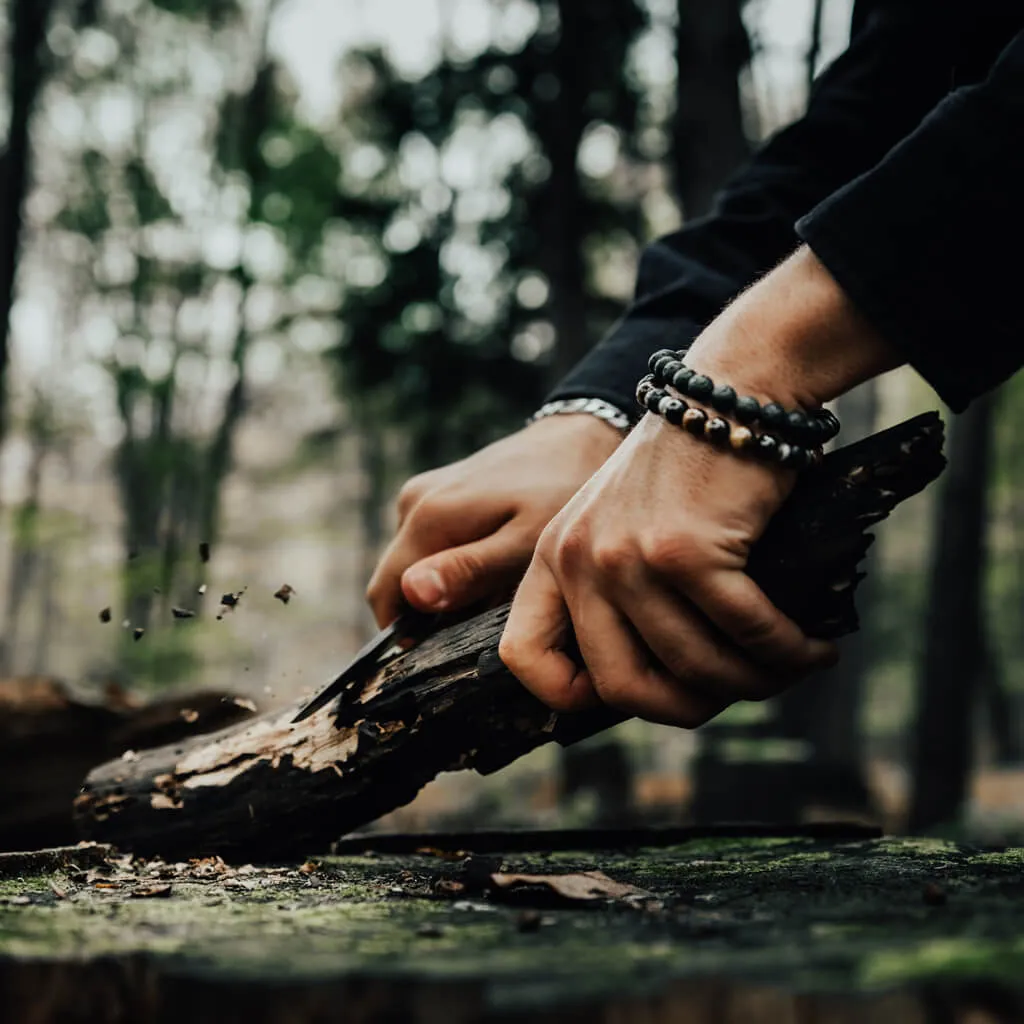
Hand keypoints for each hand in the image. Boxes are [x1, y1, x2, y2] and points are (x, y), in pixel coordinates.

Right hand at [366, 413, 621, 627]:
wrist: (581, 438)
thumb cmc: (561, 493)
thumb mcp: (524, 544)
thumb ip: (469, 571)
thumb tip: (412, 595)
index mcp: (427, 517)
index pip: (385, 596)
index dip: (410, 634)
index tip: (454, 648)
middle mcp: (413, 503)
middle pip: (397, 582)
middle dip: (431, 613)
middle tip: (487, 621)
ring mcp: (424, 495)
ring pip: (415, 566)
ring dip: (447, 590)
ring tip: (500, 591)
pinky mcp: (439, 493)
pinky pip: (432, 545)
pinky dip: (456, 567)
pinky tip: (499, 568)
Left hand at [499, 414, 837, 726]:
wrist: (729, 395)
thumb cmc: (687, 473)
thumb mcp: (620, 527)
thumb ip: (615, 598)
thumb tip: (656, 691)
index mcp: (552, 558)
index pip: (523, 656)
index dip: (572, 697)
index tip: (638, 693)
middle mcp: (577, 560)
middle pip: (620, 687)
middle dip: (687, 709)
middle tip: (733, 693)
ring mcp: (627, 556)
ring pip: (692, 666)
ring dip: (753, 682)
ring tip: (788, 668)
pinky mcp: (685, 550)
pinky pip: (744, 632)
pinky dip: (788, 652)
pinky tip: (814, 648)